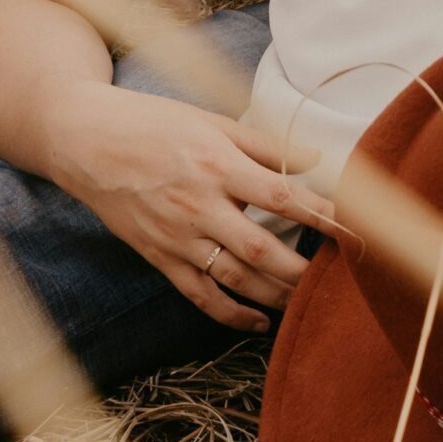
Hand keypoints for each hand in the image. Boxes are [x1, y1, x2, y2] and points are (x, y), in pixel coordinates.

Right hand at [46, 83, 337, 329]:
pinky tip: (259, 320)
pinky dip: (232, 313)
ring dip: (276, 295)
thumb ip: (265, 144)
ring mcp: (178, 237)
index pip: (283, 196)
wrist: (86, 142)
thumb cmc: (154, 123)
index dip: (322, 215)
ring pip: (235, 279)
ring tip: (308, 302)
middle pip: (262, 249)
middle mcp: (200, 206)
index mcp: (217, 165)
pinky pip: (200, 295)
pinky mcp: (159, 257)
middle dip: (303, 268)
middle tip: (337, 278)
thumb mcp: (212, 121)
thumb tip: (315, 157)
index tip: (355, 228)